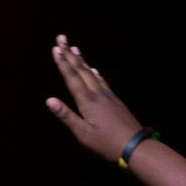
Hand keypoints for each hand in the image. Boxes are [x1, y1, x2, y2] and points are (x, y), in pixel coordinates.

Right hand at [45, 36, 147, 162]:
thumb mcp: (83, 134)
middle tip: (62, 38)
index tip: (55, 48)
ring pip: (93, 74)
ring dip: (82, 61)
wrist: (136, 147)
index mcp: (88, 102)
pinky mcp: (116, 101)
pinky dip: (96, 74)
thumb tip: (49, 100)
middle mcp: (98, 94)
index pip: (72, 78)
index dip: (63, 63)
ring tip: (75, 49)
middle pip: (82, 71)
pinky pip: (103, 82)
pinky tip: (94, 71)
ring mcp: (109, 97)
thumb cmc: (107, 144)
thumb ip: (67, 116)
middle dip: (70, 54)